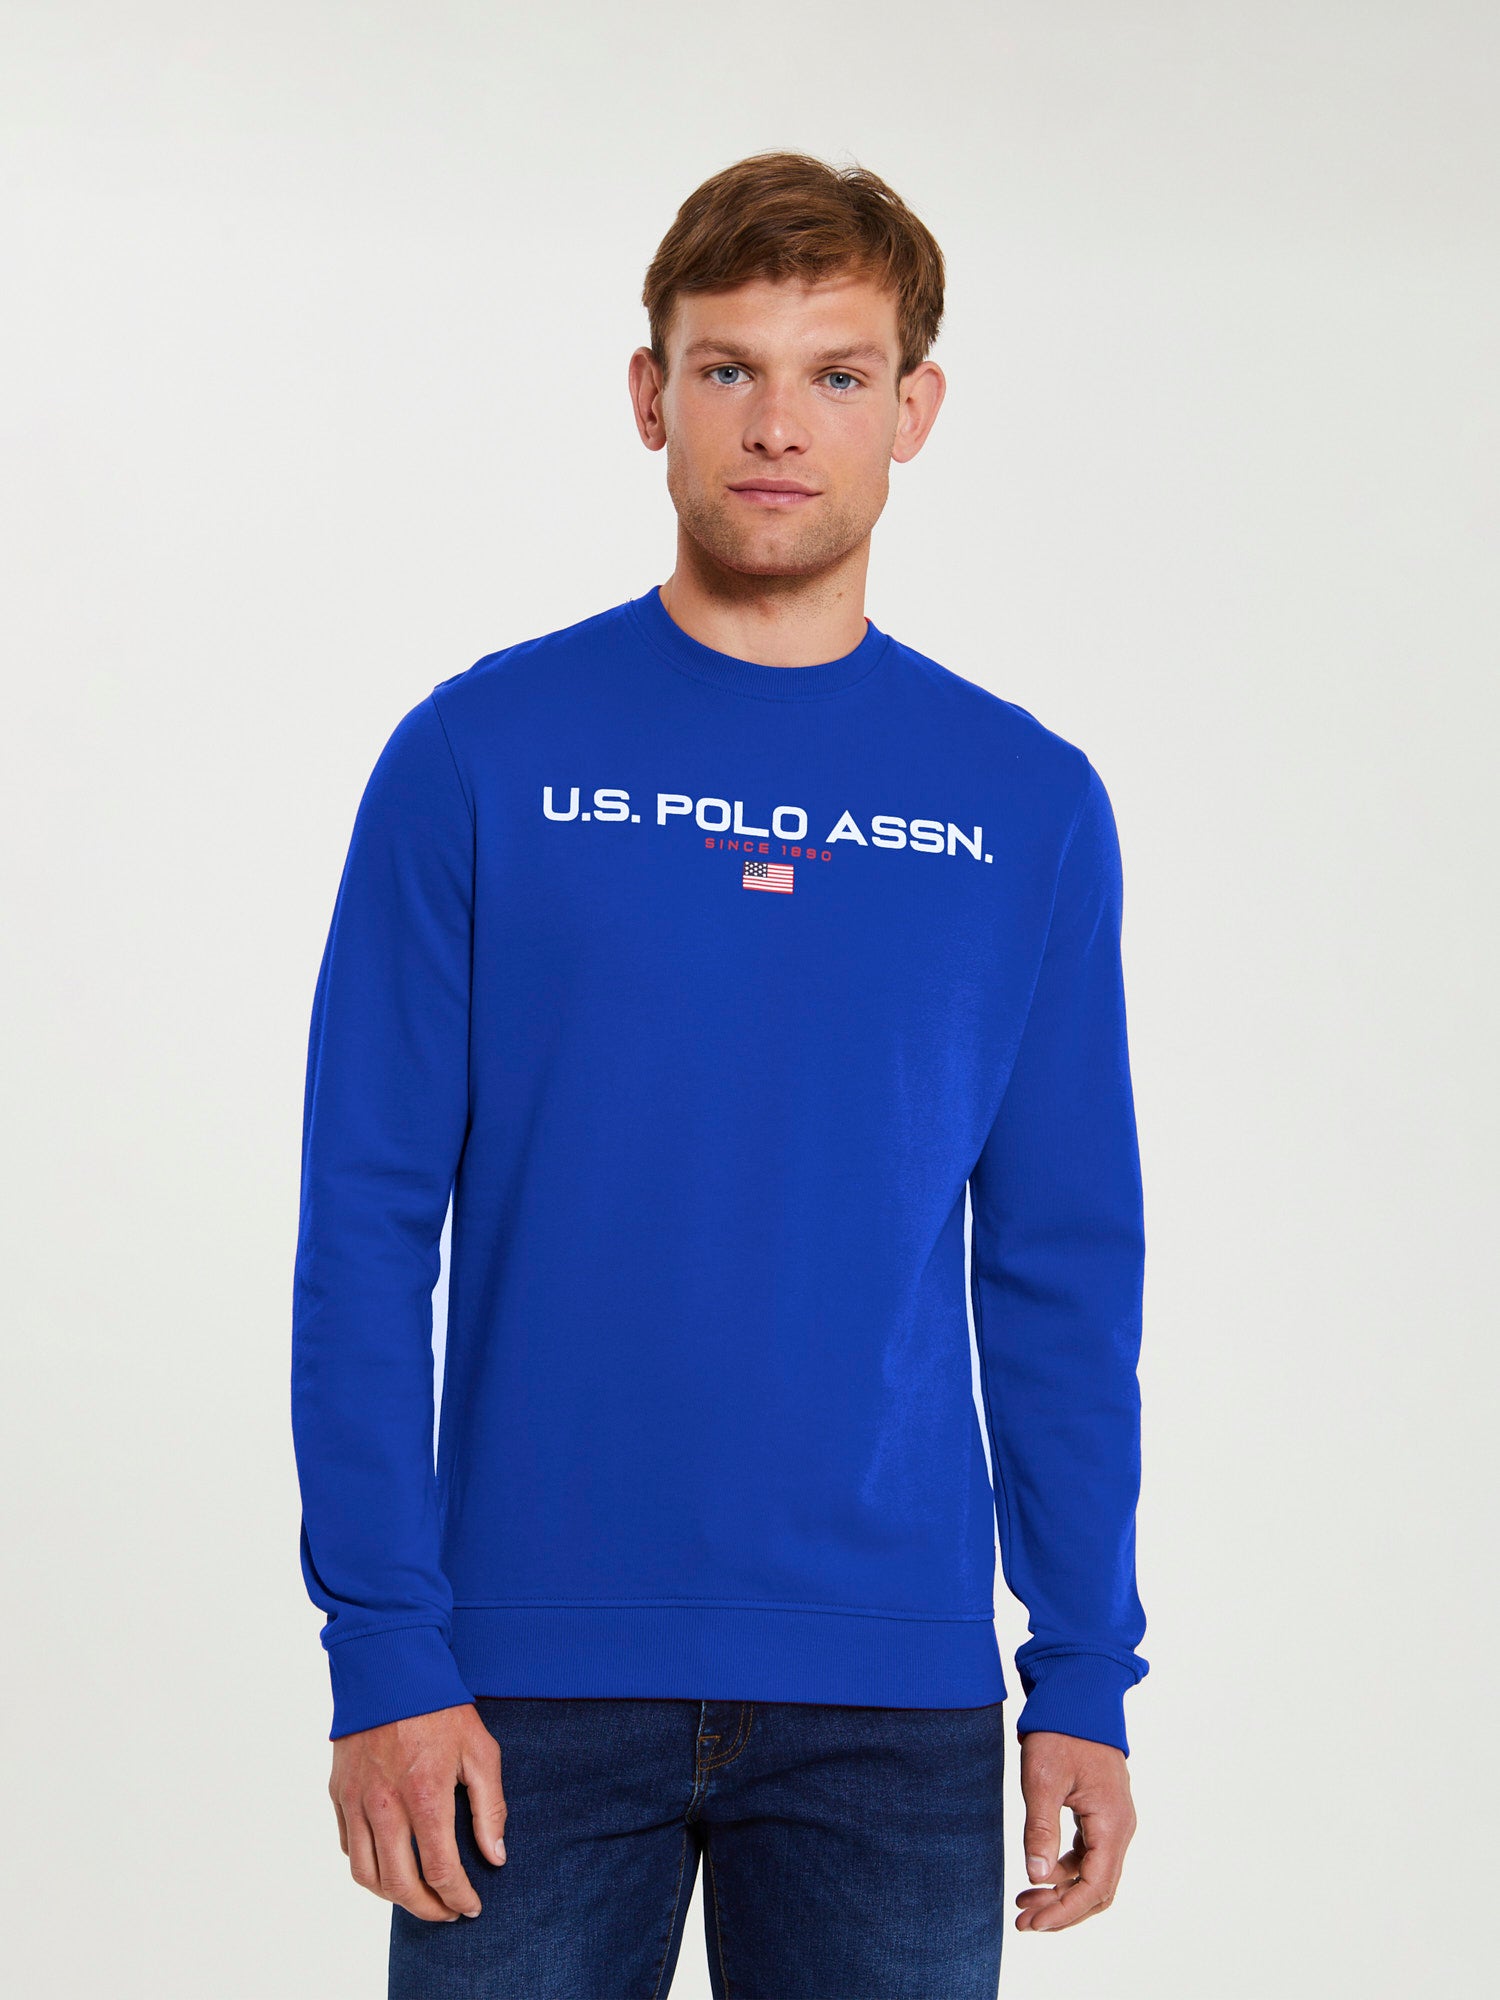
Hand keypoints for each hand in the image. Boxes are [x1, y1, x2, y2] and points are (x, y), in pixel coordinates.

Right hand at [329, 1703, 507, 1922]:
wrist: (390, 1667)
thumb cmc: (440, 1708)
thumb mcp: (480, 1750)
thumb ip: (489, 1807)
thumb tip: (495, 1856)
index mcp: (425, 1797)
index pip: (440, 1871)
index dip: (457, 1897)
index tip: (470, 1906)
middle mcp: (385, 1807)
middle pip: (401, 1885)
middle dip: (427, 1909)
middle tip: (446, 1912)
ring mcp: (357, 1801)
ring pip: (366, 1875)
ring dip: (393, 1896)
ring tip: (417, 1896)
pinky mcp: (339, 1792)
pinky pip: (348, 1847)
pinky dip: (367, 1866)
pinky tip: (388, 1864)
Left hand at [1014, 1729, 1134, 1931]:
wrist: (1078, 1693)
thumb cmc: (1060, 1731)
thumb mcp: (1042, 1778)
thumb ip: (1041, 1827)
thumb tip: (1036, 1876)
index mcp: (1112, 1823)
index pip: (1094, 1888)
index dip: (1064, 1912)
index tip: (1032, 1923)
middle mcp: (1119, 1827)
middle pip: (1097, 1889)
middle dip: (1062, 1910)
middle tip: (1024, 1921)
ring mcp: (1112, 1821)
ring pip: (1093, 1875)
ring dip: (1062, 1893)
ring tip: (1024, 1902)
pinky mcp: (1101, 1813)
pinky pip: (1088, 1855)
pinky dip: (1065, 1871)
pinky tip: (1039, 1874)